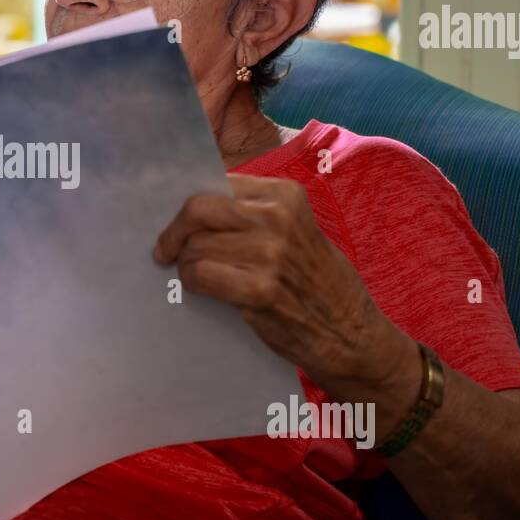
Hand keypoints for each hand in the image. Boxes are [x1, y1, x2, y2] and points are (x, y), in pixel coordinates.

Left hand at [153, 174, 409, 392]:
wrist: (353, 334)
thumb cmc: (318, 282)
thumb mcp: (297, 230)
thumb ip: (253, 213)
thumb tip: (195, 209)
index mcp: (286, 195)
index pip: (216, 185)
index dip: (189, 205)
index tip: (178, 222)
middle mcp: (278, 217)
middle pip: (197, 209)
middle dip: (175, 231)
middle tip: (167, 250)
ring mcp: (270, 254)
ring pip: (194, 246)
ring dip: (184, 263)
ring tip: (193, 274)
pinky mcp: (260, 290)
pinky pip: (200, 276)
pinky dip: (191, 282)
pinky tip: (199, 288)